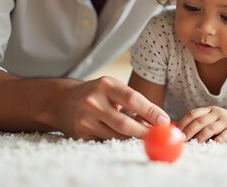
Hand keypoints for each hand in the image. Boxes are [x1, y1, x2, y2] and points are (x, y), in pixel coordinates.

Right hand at [54, 76, 169, 140]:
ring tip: (138, 132)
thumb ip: (133, 102)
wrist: (62, 101)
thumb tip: (159, 120)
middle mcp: (93, 101)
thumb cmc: (96, 93)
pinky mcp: (80, 134)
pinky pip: (105, 141)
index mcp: (105, 85)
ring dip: (131, 137)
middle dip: (144, 132)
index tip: (164, 121)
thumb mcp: (112, 88)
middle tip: (159, 137)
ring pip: (116, 136)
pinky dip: (116, 140)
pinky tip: (117, 134)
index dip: (150, 111)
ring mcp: (84, 119)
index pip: (132, 98)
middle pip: (124, 123)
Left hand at [178, 106, 226, 142]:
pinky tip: (215, 143)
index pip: (193, 113)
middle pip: (200, 121)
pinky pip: (226, 134)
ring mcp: (226, 121)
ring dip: (202, 135)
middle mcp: (217, 113)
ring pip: (211, 127)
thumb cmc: (221, 123)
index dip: (184, 122)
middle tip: (183, 138)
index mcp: (208, 110)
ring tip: (196, 142)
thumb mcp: (210, 118)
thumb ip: (197, 122)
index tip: (176, 131)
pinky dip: (220, 139)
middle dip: (190, 130)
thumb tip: (177, 130)